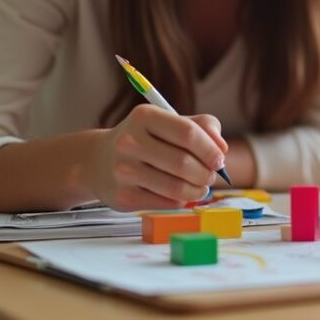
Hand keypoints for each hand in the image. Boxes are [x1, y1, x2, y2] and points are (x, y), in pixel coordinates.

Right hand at [84, 105, 227, 210]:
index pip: (188, 133)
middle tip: (211, 176)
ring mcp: (123, 170)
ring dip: (198, 190)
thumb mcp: (168, 122)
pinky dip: (181, 201)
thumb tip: (221, 148)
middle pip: (184, 163)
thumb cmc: (144, 139)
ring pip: (177, 187)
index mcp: (144, 116)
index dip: (210, 149)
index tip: (219, 159)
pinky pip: (166, 202)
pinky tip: (181, 195)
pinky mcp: (123, 196)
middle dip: (206, 173)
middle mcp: (129, 141)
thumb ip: (201, 126)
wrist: (97, 161)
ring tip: (201, 187)